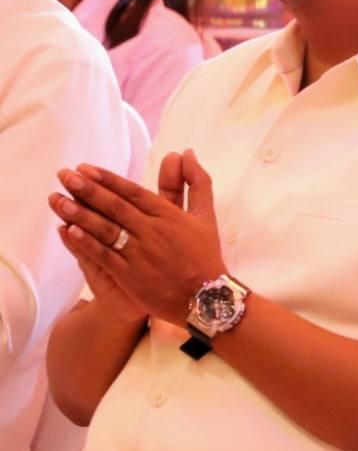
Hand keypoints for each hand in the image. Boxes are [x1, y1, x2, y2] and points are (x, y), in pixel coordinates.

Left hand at [48, 150, 228, 329]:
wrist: (205, 297)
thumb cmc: (205, 254)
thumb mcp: (206, 215)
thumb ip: (197, 182)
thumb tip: (186, 152)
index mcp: (169, 215)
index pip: (133, 192)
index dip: (107, 179)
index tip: (85, 168)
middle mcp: (152, 231)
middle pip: (115, 206)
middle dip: (87, 190)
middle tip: (64, 175)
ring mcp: (139, 253)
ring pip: (105, 229)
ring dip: (79, 213)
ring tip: (58, 200)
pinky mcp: (130, 275)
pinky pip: (104, 255)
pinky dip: (86, 243)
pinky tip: (69, 230)